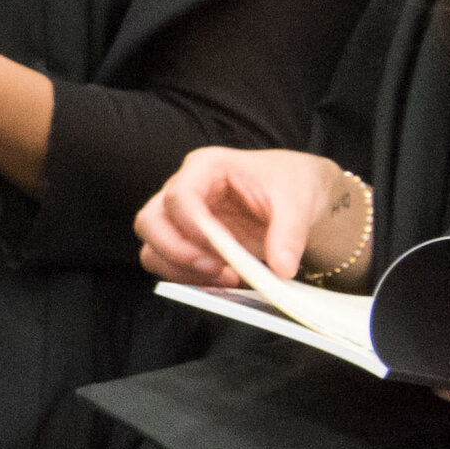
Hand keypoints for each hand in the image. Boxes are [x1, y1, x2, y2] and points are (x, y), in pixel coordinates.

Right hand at [138, 145, 356, 285]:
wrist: (295, 195)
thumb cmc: (291, 184)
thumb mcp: (299, 200)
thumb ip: (289, 233)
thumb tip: (281, 268)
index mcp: (206, 167)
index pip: (179, 196)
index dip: (194, 227)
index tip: (224, 251)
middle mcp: (182, 189)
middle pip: (150, 222)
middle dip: (178, 252)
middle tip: (218, 269)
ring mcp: (179, 217)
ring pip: (152, 247)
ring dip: (181, 270)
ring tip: (226, 278)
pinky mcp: (185, 241)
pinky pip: (167, 264)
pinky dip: (188, 278)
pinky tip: (223, 281)